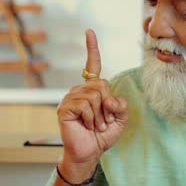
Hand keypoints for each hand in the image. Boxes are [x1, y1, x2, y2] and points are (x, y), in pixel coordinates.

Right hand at [57, 29, 127, 169]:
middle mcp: (79, 90)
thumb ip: (121, 105)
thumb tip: (111, 98)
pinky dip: (91, 118)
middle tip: (104, 121)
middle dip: (108, 105)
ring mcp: (69, 98)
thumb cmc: (102, 136)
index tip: (89, 31)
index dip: (92, 48)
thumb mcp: (120, 119)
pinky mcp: (64, 108)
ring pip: (94, 95)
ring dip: (100, 115)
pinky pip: (85, 105)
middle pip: (101, 84)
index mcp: (91, 89)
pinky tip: (87, 126)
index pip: (92, 66)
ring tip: (95, 126)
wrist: (89, 153)